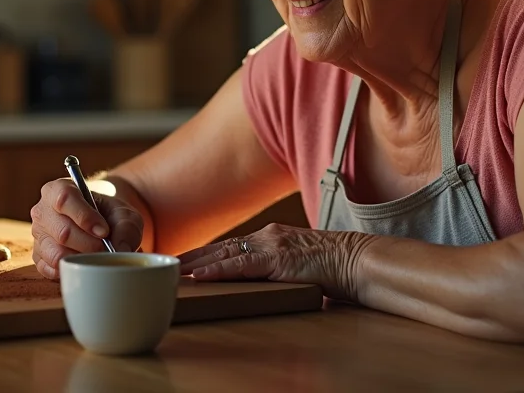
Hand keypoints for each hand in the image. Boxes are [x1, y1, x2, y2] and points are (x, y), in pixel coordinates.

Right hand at [30, 178, 143, 279]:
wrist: (101, 224)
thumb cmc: (109, 214)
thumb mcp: (124, 214)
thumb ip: (127, 227)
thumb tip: (120, 250)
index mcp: (57, 189)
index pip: (64, 199)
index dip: (85, 217)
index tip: (104, 231)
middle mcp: (42, 212)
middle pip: (62, 232)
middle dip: (89, 244)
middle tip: (106, 248)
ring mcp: (38, 236)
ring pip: (56, 254)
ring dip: (81, 259)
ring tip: (96, 256)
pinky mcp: (38, 257)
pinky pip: (51, 270)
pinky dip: (71, 270)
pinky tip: (83, 263)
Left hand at [178, 224, 370, 300]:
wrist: (356, 261)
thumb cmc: (333, 268)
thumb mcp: (299, 267)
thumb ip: (279, 271)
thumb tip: (263, 286)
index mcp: (271, 238)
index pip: (231, 245)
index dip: (206, 252)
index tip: (184, 259)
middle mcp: (267, 236)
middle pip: (221, 247)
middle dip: (193, 255)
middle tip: (167, 262)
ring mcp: (271, 245)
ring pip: (225, 254)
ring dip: (196, 263)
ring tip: (173, 269)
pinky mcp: (277, 259)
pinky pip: (240, 266)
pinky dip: (217, 271)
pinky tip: (199, 276)